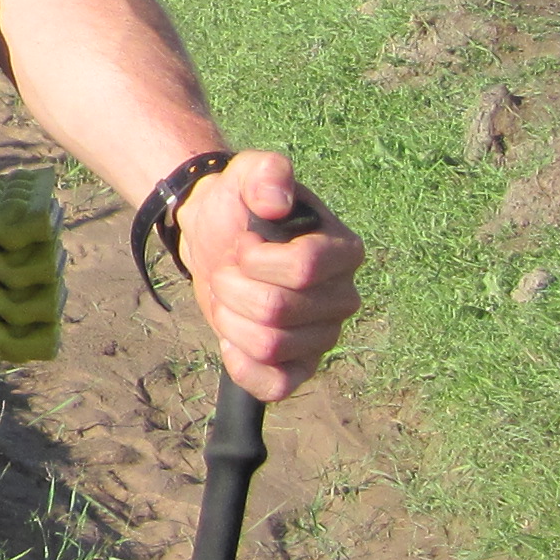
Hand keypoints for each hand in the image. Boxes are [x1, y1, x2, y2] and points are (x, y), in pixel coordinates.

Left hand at [175, 151, 361, 401]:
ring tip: (229, 297)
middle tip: (227, 271)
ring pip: (271, 346)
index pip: (304, 269)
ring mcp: (323, 335)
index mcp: (343, 252)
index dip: (256, 259)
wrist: (217, 236)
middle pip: (279, 311)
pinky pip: (278, 386)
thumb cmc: (240, 206)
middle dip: (233, 288)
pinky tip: (230, 340)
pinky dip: (244, 367)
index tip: (243, 243)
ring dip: (230, 319)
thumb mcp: (248, 173)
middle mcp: (342, 298)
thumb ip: (266, 174)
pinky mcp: (299, 365)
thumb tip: (275, 202)